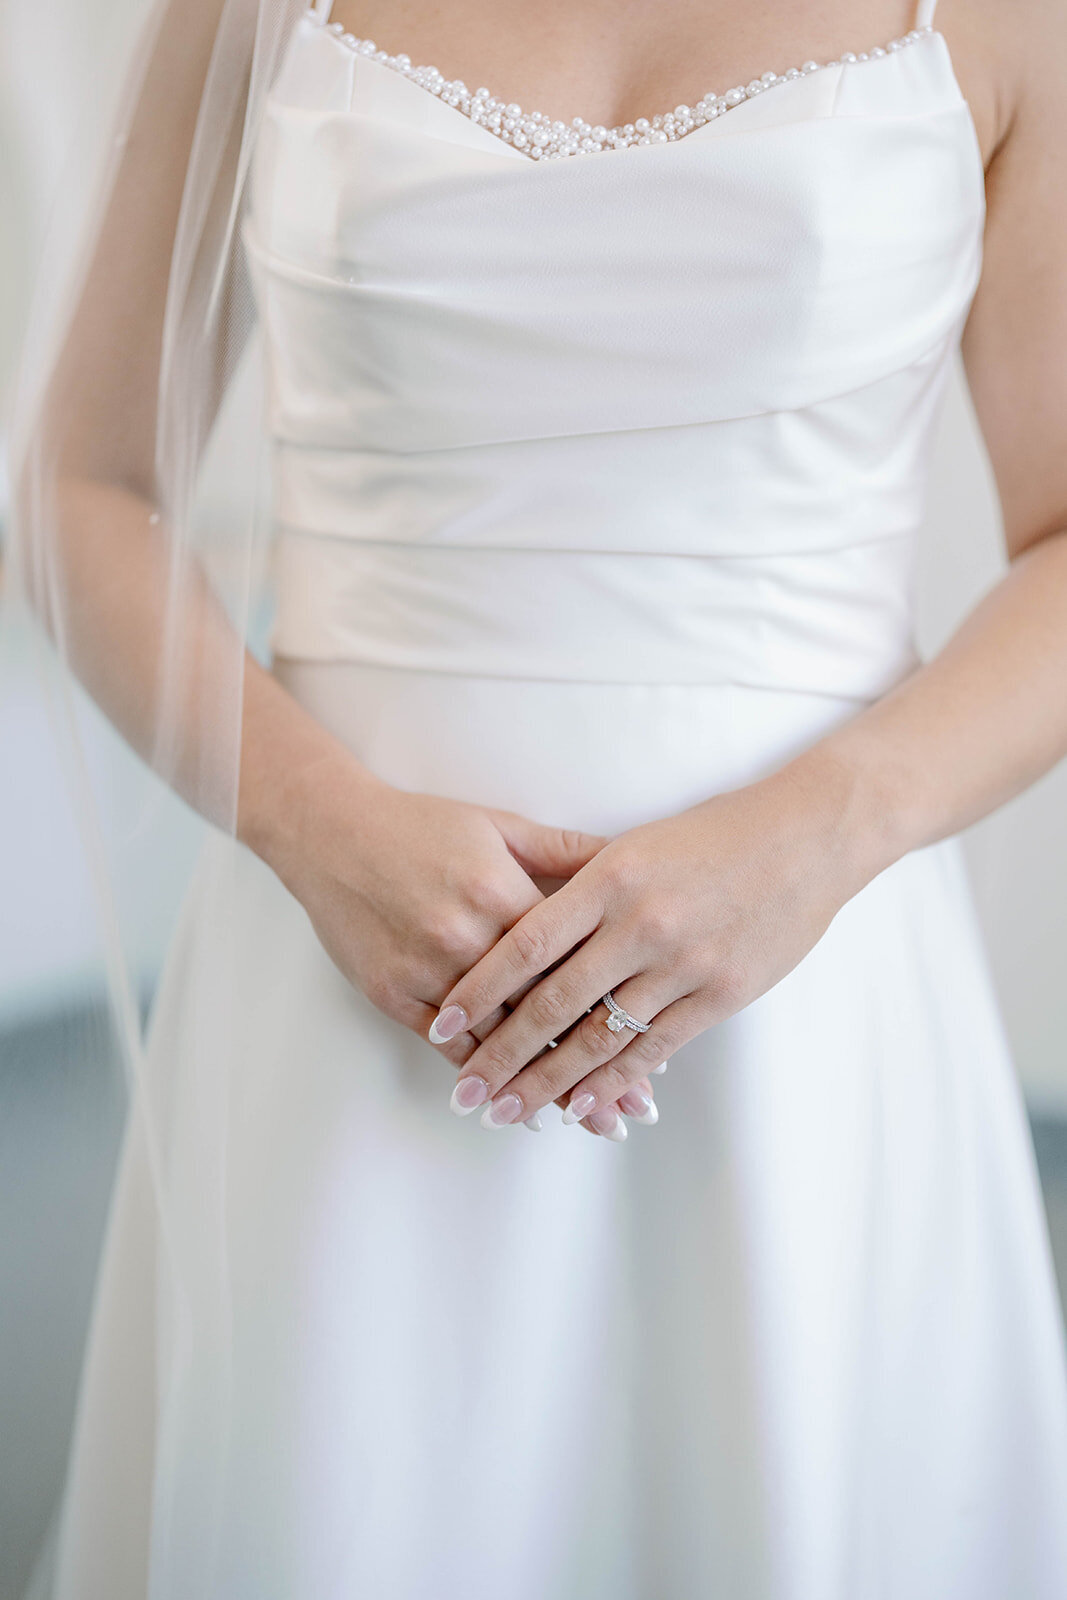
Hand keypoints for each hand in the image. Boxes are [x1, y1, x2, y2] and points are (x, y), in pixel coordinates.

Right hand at [262, 748, 659, 1134]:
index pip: (570, 962)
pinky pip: (448, 1045)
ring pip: (497, 1039)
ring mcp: (426, 970)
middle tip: (633, 1110)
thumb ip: (566, 852)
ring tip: (588, 1118)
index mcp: (500, 892)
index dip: (614, 1006)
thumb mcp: (500, 826)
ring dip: (543, 1083)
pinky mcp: (393, 993)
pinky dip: (484, 1074)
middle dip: (591, 1064)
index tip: (653, 1043)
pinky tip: (515, 1101)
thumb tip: (628, 861)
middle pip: (541, 1013)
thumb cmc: (422, 825)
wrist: (331, 831)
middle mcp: (466, 937)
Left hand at [430, 761, 871, 1127]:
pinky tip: (582, 1104)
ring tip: (511, 1111)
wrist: (807, 835)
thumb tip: (528, 936)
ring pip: (599, 1036)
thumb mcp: (636, 845)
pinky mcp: (721, 993)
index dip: (481, 989)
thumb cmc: (716, 834)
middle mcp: (640, 923)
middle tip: (465, 1093)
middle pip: (552, 1003)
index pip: (525, 945)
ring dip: (550, 1082)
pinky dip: (614, 1080)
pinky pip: (655, 1047)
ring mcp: (682, 962)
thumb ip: (582, 887)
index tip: (444, 1021)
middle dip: (502, 1055)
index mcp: (609, 878)